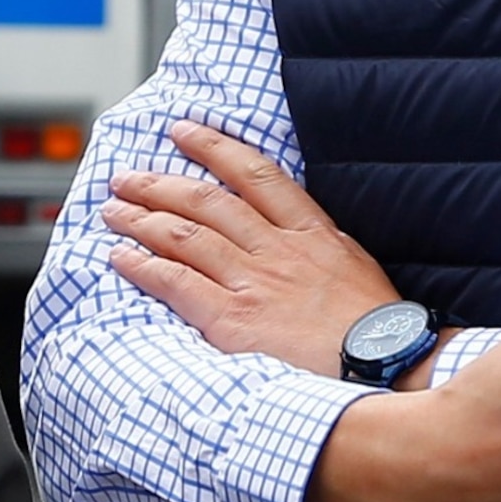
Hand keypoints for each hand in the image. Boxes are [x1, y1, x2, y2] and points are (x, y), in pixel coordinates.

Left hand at [102, 121, 401, 375]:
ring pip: (185, 236)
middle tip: (126, 178)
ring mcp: (254, 283)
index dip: (213, 147)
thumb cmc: (374, 330)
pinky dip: (145, 266)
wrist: (386, 369)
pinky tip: (121, 257)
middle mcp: (277, 250)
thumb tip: (298, 228)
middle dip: (159, 184)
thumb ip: (320, 243)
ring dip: (142, 220)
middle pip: (206, 202)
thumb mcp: (355, 266)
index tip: (183, 132)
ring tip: (114, 211)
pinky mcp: (234, 321)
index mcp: (310, 232)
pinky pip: (178, 283)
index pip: (254, 174)